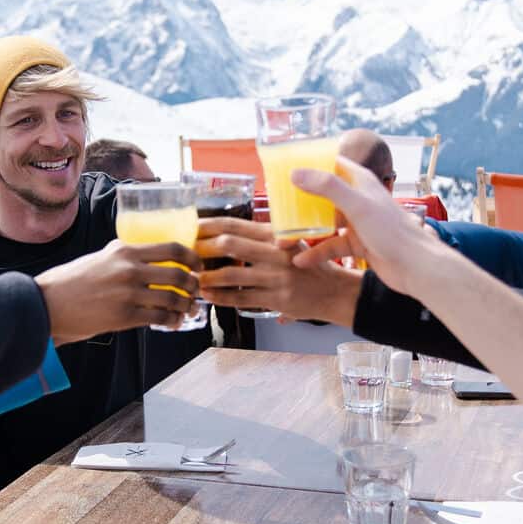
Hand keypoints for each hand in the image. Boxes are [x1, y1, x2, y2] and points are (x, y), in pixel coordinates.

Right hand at [35, 240, 200, 342]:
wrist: (50, 303)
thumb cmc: (74, 280)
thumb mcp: (102, 257)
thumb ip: (126, 255)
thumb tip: (150, 257)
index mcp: (125, 250)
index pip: (172, 248)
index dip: (192, 258)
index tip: (198, 265)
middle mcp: (129, 269)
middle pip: (178, 275)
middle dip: (193, 285)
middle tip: (196, 290)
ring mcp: (128, 293)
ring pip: (172, 299)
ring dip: (186, 306)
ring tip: (187, 309)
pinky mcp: (125, 316)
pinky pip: (160, 318)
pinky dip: (172, 321)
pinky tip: (173, 322)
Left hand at [195, 218, 361, 325]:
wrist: (336, 291)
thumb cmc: (309, 265)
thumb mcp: (290, 242)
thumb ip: (263, 238)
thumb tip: (227, 234)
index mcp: (276, 234)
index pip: (235, 224)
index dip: (209, 225)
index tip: (191, 227)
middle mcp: (275, 252)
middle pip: (229, 245)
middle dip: (203, 248)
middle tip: (187, 252)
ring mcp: (275, 277)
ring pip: (231, 275)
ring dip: (207, 277)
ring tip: (193, 278)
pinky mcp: (275, 299)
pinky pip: (240, 298)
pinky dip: (221, 298)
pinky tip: (209, 296)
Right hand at [291, 160, 453, 298]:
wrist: (415, 266)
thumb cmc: (392, 232)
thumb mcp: (357, 205)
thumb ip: (327, 187)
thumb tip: (296, 173)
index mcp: (360, 181)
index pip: (331, 163)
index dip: (310, 164)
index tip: (285, 169)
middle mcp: (358, 198)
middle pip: (323, 193)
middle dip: (301, 201)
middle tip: (278, 208)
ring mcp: (357, 221)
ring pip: (325, 222)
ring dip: (305, 231)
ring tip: (283, 241)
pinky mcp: (358, 243)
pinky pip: (331, 245)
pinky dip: (317, 253)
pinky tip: (301, 261)